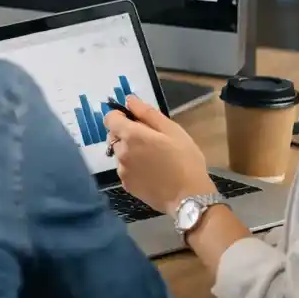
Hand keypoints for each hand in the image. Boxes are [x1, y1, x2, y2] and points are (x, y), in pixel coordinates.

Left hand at [103, 94, 215, 213]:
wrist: (189, 197)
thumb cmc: (185, 160)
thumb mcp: (172, 130)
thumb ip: (148, 113)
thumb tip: (129, 100)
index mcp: (131, 136)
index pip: (110, 119)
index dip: (120, 116)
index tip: (135, 120)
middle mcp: (121, 152)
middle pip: (113, 136)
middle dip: (126, 134)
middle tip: (150, 140)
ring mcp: (122, 171)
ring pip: (119, 153)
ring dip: (129, 151)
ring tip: (152, 158)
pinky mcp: (126, 185)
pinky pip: (124, 169)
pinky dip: (132, 167)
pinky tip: (150, 171)